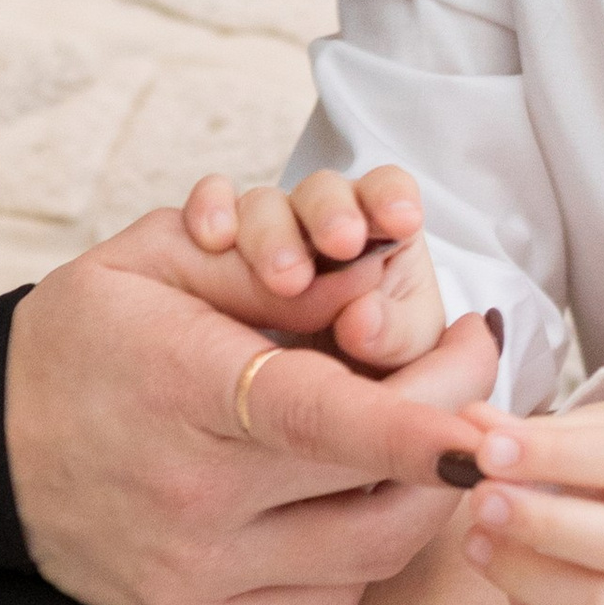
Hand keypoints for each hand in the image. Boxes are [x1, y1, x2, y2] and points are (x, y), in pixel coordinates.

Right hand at [0, 205, 498, 604]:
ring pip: (365, 558)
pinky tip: (359, 491)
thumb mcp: (156, 260)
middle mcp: (192, 495)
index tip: (491, 432)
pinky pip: (326, 599)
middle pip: (370, 497)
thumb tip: (377, 270)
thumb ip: (268, 259)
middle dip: (454, 440)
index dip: (417, 429)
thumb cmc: (83, 336)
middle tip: (477, 377)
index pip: (319, 419)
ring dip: (423, 499)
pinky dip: (365, 549)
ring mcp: (195, 569)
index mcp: (182, 389)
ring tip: (435, 435)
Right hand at [181, 160, 446, 372]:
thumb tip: (365, 319)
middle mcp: (316, 231)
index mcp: (375, 245)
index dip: (391, 200)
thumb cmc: (352, 375)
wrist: (259, 410)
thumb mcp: (390, 361)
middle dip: (332, 213)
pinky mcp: (202, 245)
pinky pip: (208, 211)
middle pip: (324, 194)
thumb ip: (391, 336)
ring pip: (265, 205)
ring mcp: (259, 236)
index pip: (388, 196)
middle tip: (343, 241)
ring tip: (284, 278)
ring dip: (272, 231)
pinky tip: (214, 238)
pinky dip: (212, 211)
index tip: (402, 219)